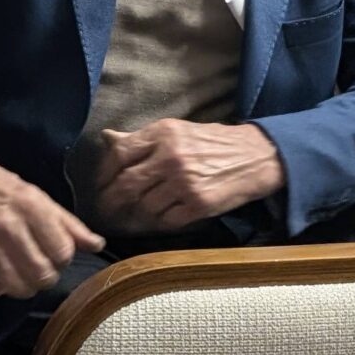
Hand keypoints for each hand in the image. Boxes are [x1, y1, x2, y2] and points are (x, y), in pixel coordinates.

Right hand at [0, 141, 102, 299]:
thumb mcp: (34, 194)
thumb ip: (66, 222)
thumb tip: (97, 245)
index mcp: (30, 206)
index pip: (63, 252)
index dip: (62, 258)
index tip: (53, 252)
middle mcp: (9, 226)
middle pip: (43, 276)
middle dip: (44, 275)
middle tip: (36, 264)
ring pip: (19, 288)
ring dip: (23, 284)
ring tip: (17, 270)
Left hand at [90, 120, 283, 233]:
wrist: (255, 157)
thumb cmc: (212, 143)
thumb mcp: (176, 130)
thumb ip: (142, 138)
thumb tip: (107, 138)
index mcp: (162, 133)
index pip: (119, 154)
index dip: (104, 173)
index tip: (100, 185)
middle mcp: (171, 156)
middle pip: (127, 183)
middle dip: (110, 201)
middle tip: (104, 211)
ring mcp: (185, 182)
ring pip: (144, 206)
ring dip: (132, 216)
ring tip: (125, 221)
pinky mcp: (199, 204)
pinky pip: (165, 220)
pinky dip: (155, 224)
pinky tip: (151, 223)